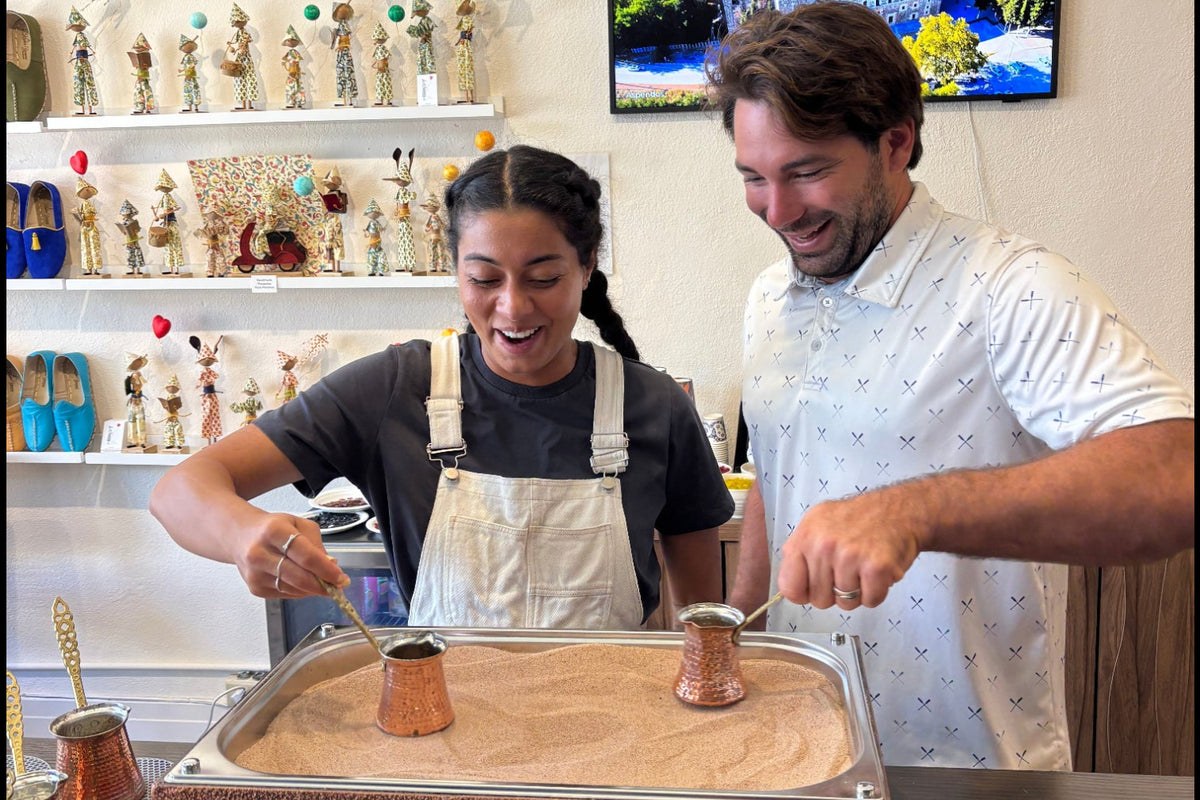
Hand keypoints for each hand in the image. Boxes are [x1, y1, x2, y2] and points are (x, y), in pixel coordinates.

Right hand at [232, 512, 348, 598]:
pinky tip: (302, 582)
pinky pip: (285, 595)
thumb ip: (316, 543)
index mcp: (274, 531)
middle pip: (299, 577)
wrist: (240, 535)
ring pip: (294, 589)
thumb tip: (330, 566)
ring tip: (322, 582)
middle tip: (338, 586)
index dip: (326, 570)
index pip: (306, 555)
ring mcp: (255, 573)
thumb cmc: (272, 528)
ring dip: (313, 589)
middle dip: (323, 585)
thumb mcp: (298, 524)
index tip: (341, 578)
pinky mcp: (254, 587)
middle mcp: (260, 553)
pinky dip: (299, 591)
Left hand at [777, 487, 922, 609]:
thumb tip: (789, 586)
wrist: (900, 510)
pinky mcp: (876, 568)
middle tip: (848, 570)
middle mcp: (824, 546)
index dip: (803, 593)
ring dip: (858, 592)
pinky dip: (877, 592)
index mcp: (806, 536)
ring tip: (864, 567)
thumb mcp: (818, 523)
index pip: (789, 586)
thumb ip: (799, 552)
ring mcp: (850, 557)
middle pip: (819, 600)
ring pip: (845, 603)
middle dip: (834, 592)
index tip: (813, 588)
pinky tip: (877, 571)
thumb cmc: (861, 518)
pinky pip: (869, 601)